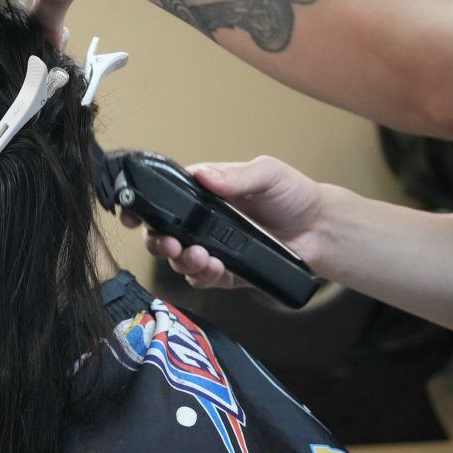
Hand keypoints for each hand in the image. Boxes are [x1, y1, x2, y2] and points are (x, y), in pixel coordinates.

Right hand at [123, 157, 326, 288]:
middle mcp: (203, 222)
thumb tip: (204, 176)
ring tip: (200, 256)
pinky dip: (204, 276)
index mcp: (205, 194)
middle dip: (157, 242)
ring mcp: (213, 247)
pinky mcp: (226, 271)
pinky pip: (203, 279)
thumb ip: (235, 176)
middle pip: (162, 234)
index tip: (132, 214)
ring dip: (182, 260)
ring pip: (179, 260)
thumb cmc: (294, 195)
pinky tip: (216, 267)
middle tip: (167, 243)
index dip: (143, 207)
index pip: (164, 199)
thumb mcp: (267, 173)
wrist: (320, 230)